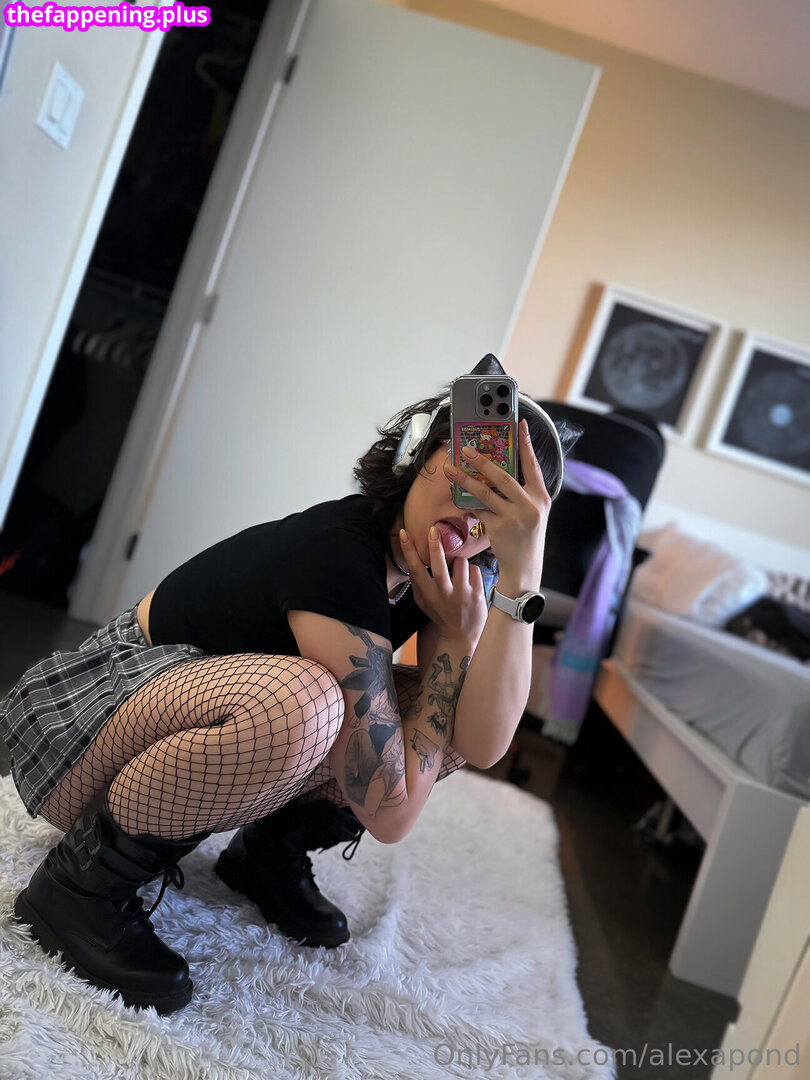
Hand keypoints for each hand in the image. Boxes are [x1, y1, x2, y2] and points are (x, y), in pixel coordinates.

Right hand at [399, 528, 487, 647]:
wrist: (461, 635)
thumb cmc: (440, 614)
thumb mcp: (423, 601)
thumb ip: (417, 582)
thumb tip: (411, 556)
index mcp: (427, 594)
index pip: (415, 569)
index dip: (408, 550)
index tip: (404, 533)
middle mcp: (444, 594)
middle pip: (438, 566)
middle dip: (435, 546)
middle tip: (433, 530)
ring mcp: (462, 595)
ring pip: (461, 562)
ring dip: (459, 562)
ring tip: (458, 573)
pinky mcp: (477, 594)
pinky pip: (474, 569)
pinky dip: (471, 571)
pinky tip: (469, 582)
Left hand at [446, 419, 550, 590]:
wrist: (525, 568)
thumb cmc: (526, 537)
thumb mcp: (532, 513)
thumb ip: (522, 493)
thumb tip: (498, 471)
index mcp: (541, 497)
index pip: (533, 465)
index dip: (526, 444)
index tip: (520, 424)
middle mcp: (530, 505)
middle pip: (503, 476)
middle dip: (482, 460)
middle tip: (467, 449)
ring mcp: (514, 517)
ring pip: (484, 492)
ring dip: (464, 479)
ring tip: (451, 470)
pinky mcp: (498, 528)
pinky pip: (478, 510)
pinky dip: (467, 502)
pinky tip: (457, 495)